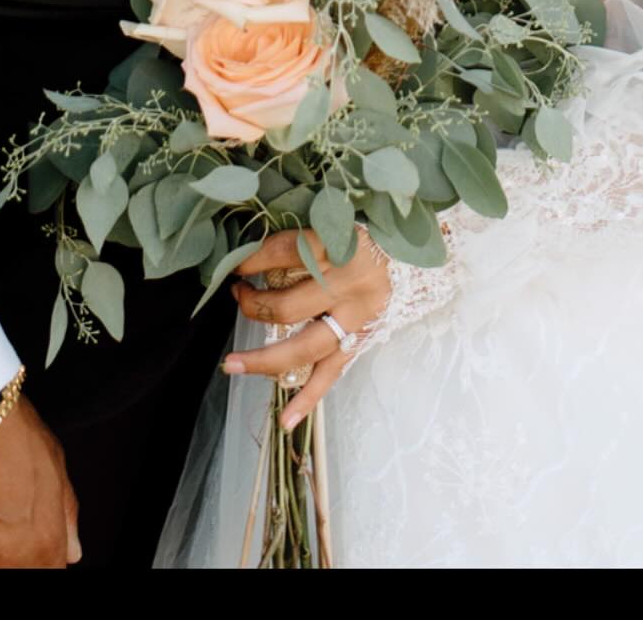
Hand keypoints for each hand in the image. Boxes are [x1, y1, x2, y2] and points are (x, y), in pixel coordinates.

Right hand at [0, 395, 80, 568]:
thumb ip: (64, 518)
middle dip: (2, 559)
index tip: (23, 550)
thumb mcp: (54, 467)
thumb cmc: (6, 432)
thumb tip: (71, 550)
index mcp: (41, 547)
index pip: (44, 575)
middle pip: (5, 577)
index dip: (32, 562)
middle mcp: (3, 565)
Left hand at [224, 228, 391, 432]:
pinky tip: (285, 420)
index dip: (253, 260)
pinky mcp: (361, 339)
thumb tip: (247, 249)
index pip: (285, 253)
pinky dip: (307, 399)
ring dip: (264, 358)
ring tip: (232, 363)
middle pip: (288, 307)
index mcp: (340, 245)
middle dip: (253, 306)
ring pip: (304, 347)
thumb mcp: (334, 222)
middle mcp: (348, 284)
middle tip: (237, 295)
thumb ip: (299, 236)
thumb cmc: (360, 232)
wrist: (410, 249)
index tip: (235, 264)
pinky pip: (331, 374)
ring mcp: (355, 318)